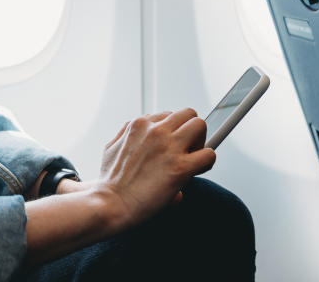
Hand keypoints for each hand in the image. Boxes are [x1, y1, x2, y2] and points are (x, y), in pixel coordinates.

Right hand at [94, 109, 215, 231]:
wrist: (110, 204)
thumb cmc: (109, 182)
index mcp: (139, 124)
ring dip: (200, 142)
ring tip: (192, 158)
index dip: (173, 132)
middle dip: (190, 131)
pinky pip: (209, 154)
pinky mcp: (180, 168)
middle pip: (188, 114)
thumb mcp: (111, 147)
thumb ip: (126, 136)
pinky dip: (207, 162)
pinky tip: (197, 171)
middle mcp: (156, 131)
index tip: (171, 146)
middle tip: (186, 149)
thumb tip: (140, 141)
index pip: (168, 115)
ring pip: (200, 126)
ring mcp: (169, 148)